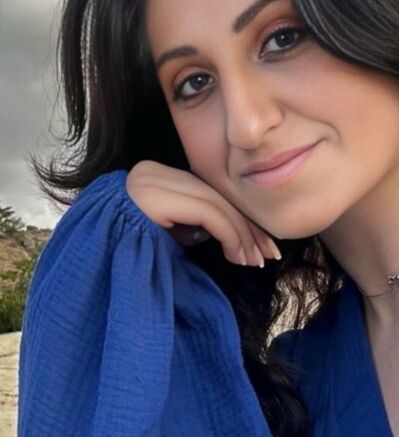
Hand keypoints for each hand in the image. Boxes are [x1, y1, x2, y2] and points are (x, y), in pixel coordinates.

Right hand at [125, 160, 280, 266]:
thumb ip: (194, 226)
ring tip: (253, 262)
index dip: (241, 221)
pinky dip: (230, 235)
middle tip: (267, 255)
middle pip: (217, 197)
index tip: (261, 246)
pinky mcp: (156, 196)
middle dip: (247, 229)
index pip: (210, 196)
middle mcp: (157, 173)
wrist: (93, 263)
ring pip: (217, 204)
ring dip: (242, 236)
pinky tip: (237, 256)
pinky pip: (208, 212)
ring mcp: (154, 181)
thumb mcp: (170, 236)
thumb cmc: (129, 256)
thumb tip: (230, 233)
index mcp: (160, 179)